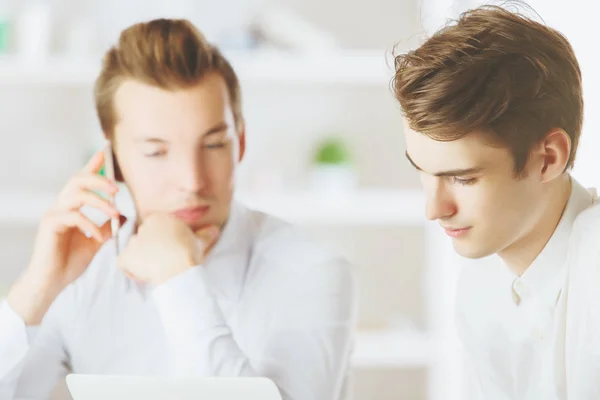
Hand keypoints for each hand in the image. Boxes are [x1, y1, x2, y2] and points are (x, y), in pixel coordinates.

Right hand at [8, 149, 125, 324]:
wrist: (53, 281)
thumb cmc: (70, 261)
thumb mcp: (96, 241)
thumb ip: (108, 227)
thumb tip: (125, 216)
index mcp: (72, 207)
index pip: (81, 180)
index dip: (92, 165)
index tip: (103, 153)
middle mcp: (61, 206)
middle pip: (77, 180)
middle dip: (99, 180)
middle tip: (117, 189)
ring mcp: (54, 214)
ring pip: (76, 194)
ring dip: (99, 201)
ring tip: (114, 212)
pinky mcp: (50, 225)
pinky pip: (72, 215)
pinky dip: (89, 223)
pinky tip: (96, 235)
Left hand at [117, 213, 219, 284]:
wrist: (179, 267)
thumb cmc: (190, 253)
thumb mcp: (200, 242)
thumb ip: (205, 234)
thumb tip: (215, 230)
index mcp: (159, 218)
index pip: (155, 229)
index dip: (163, 242)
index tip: (171, 251)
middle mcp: (143, 226)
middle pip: (144, 238)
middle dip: (151, 249)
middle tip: (164, 261)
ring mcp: (132, 241)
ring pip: (134, 250)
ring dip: (141, 259)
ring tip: (155, 269)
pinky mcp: (125, 257)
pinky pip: (124, 264)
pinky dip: (131, 270)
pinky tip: (144, 275)